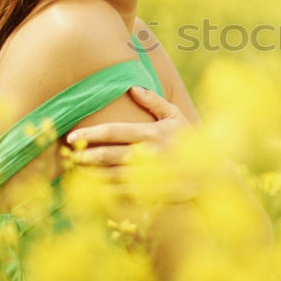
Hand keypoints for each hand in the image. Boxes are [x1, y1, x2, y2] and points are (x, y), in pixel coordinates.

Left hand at [64, 85, 207, 202]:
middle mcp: (151, 154)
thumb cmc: (190, 140)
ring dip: (92, 174)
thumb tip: (132, 88)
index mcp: (153, 133)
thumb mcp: (176, 116)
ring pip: (113, 176)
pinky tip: (94, 187)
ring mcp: (152, 176)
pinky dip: (106, 190)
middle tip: (69, 155)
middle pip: (109, 155)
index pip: (115, 131)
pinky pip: (124, 193)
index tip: (73, 135)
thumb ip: (154, 102)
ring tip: (77, 170)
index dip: (91, 134)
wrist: (212, 172)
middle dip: (85, 155)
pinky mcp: (154, 193)